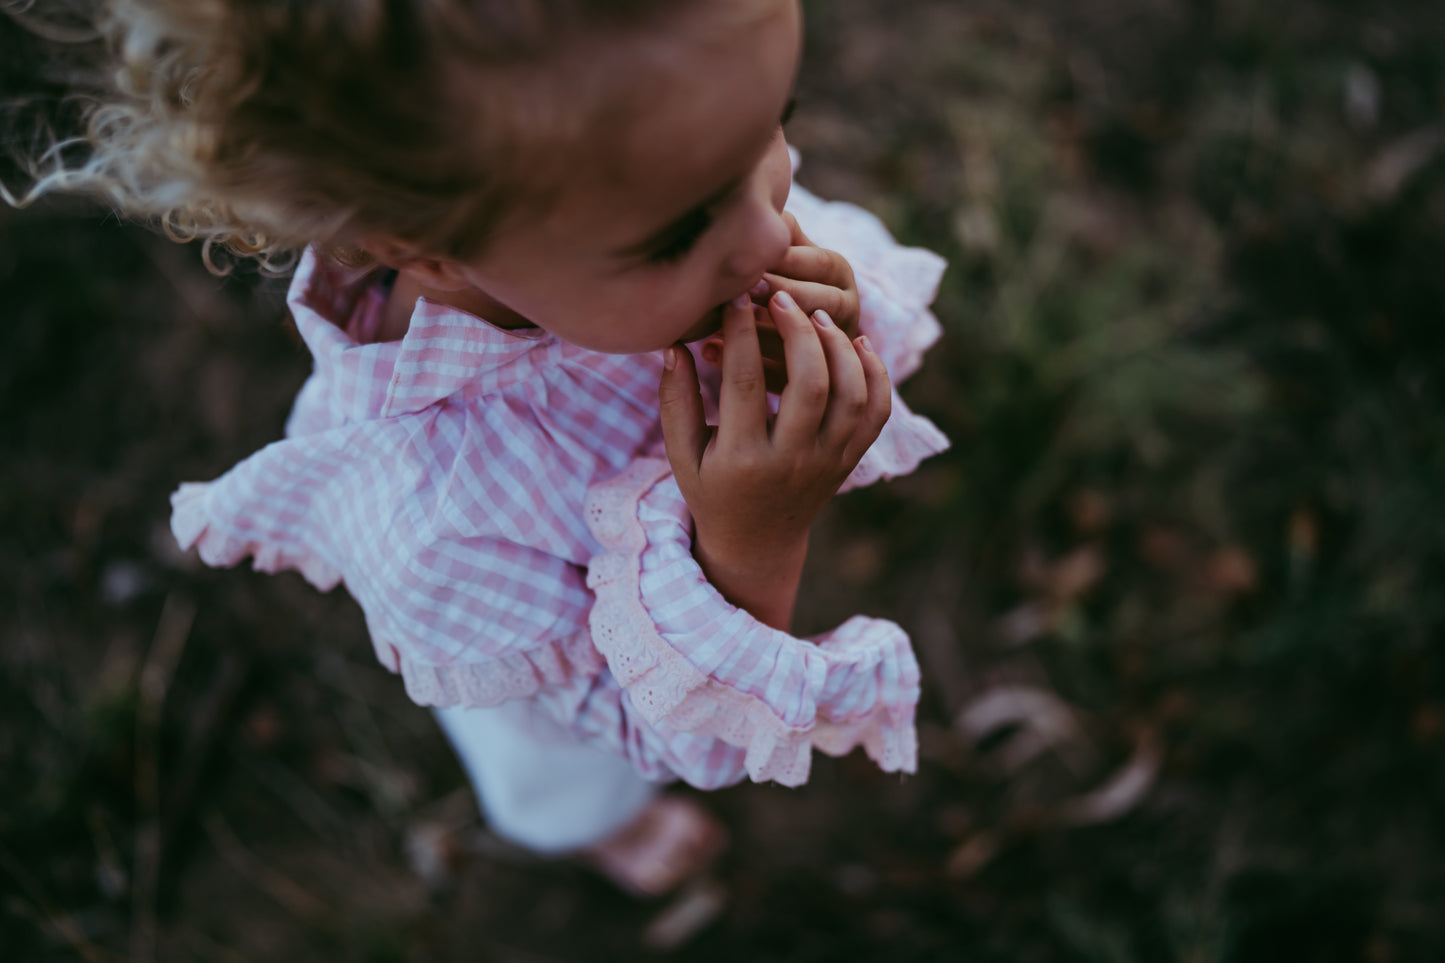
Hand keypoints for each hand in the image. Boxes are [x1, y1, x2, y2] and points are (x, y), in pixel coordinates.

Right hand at [659, 289, 891, 629]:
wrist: (757, 543)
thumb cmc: (712, 490)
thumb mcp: (682, 454)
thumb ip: (676, 401)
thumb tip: (675, 345)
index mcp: (742, 459)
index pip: (745, 385)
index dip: (741, 334)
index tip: (736, 297)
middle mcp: (791, 461)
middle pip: (810, 385)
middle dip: (798, 332)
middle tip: (781, 297)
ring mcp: (827, 462)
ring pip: (852, 396)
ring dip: (840, 348)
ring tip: (817, 316)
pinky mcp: (849, 460)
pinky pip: (876, 414)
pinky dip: (876, 375)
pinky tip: (858, 343)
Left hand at [701, 212, 861, 391]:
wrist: (788, 328)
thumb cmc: (770, 276)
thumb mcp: (779, 248)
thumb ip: (775, 231)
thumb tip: (751, 195)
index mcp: (837, 271)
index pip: (817, 262)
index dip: (784, 263)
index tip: (749, 264)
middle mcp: (845, 306)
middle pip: (818, 303)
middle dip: (779, 299)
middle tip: (743, 295)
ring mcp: (835, 346)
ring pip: (806, 343)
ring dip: (762, 335)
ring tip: (721, 329)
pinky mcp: (817, 382)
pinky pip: (787, 376)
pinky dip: (746, 366)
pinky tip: (708, 352)